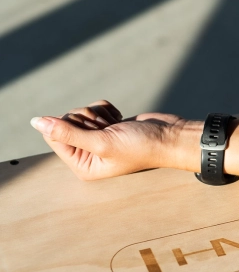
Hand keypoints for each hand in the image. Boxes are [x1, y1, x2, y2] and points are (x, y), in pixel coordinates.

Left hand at [30, 100, 184, 180]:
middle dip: (87, 117)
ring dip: (98, 112)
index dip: (70, 125)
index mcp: (82, 165)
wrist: (170, 136)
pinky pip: (95, 107)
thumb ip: (67, 132)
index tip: (93, 128)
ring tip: (116, 124)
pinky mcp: (108, 124)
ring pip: (81, 112)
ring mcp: (97, 137)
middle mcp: (87, 152)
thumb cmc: (140, 146)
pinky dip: (106, 108)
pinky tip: (120, 118)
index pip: (54, 136)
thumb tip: (35, 122)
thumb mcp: (101, 142)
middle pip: (65, 121)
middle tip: (107, 127)